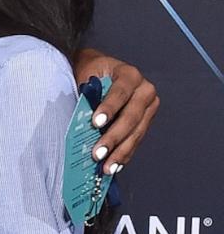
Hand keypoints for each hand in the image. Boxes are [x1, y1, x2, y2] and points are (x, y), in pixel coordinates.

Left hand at [72, 48, 158, 173]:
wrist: (99, 67)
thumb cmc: (91, 71)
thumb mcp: (86, 76)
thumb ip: (89, 95)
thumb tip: (84, 124)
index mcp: (130, 74)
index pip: (120, 93)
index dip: (109, 108)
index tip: (95, 123)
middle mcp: (145, 90)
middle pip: (131, 117)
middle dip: (114, 137)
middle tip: (99, 153)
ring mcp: (149, 106)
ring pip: (136, 132)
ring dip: (120, 151)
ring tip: (107, 166)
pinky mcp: (147, 120)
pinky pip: (137, 139)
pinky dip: (125, 153)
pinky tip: (115, 165)